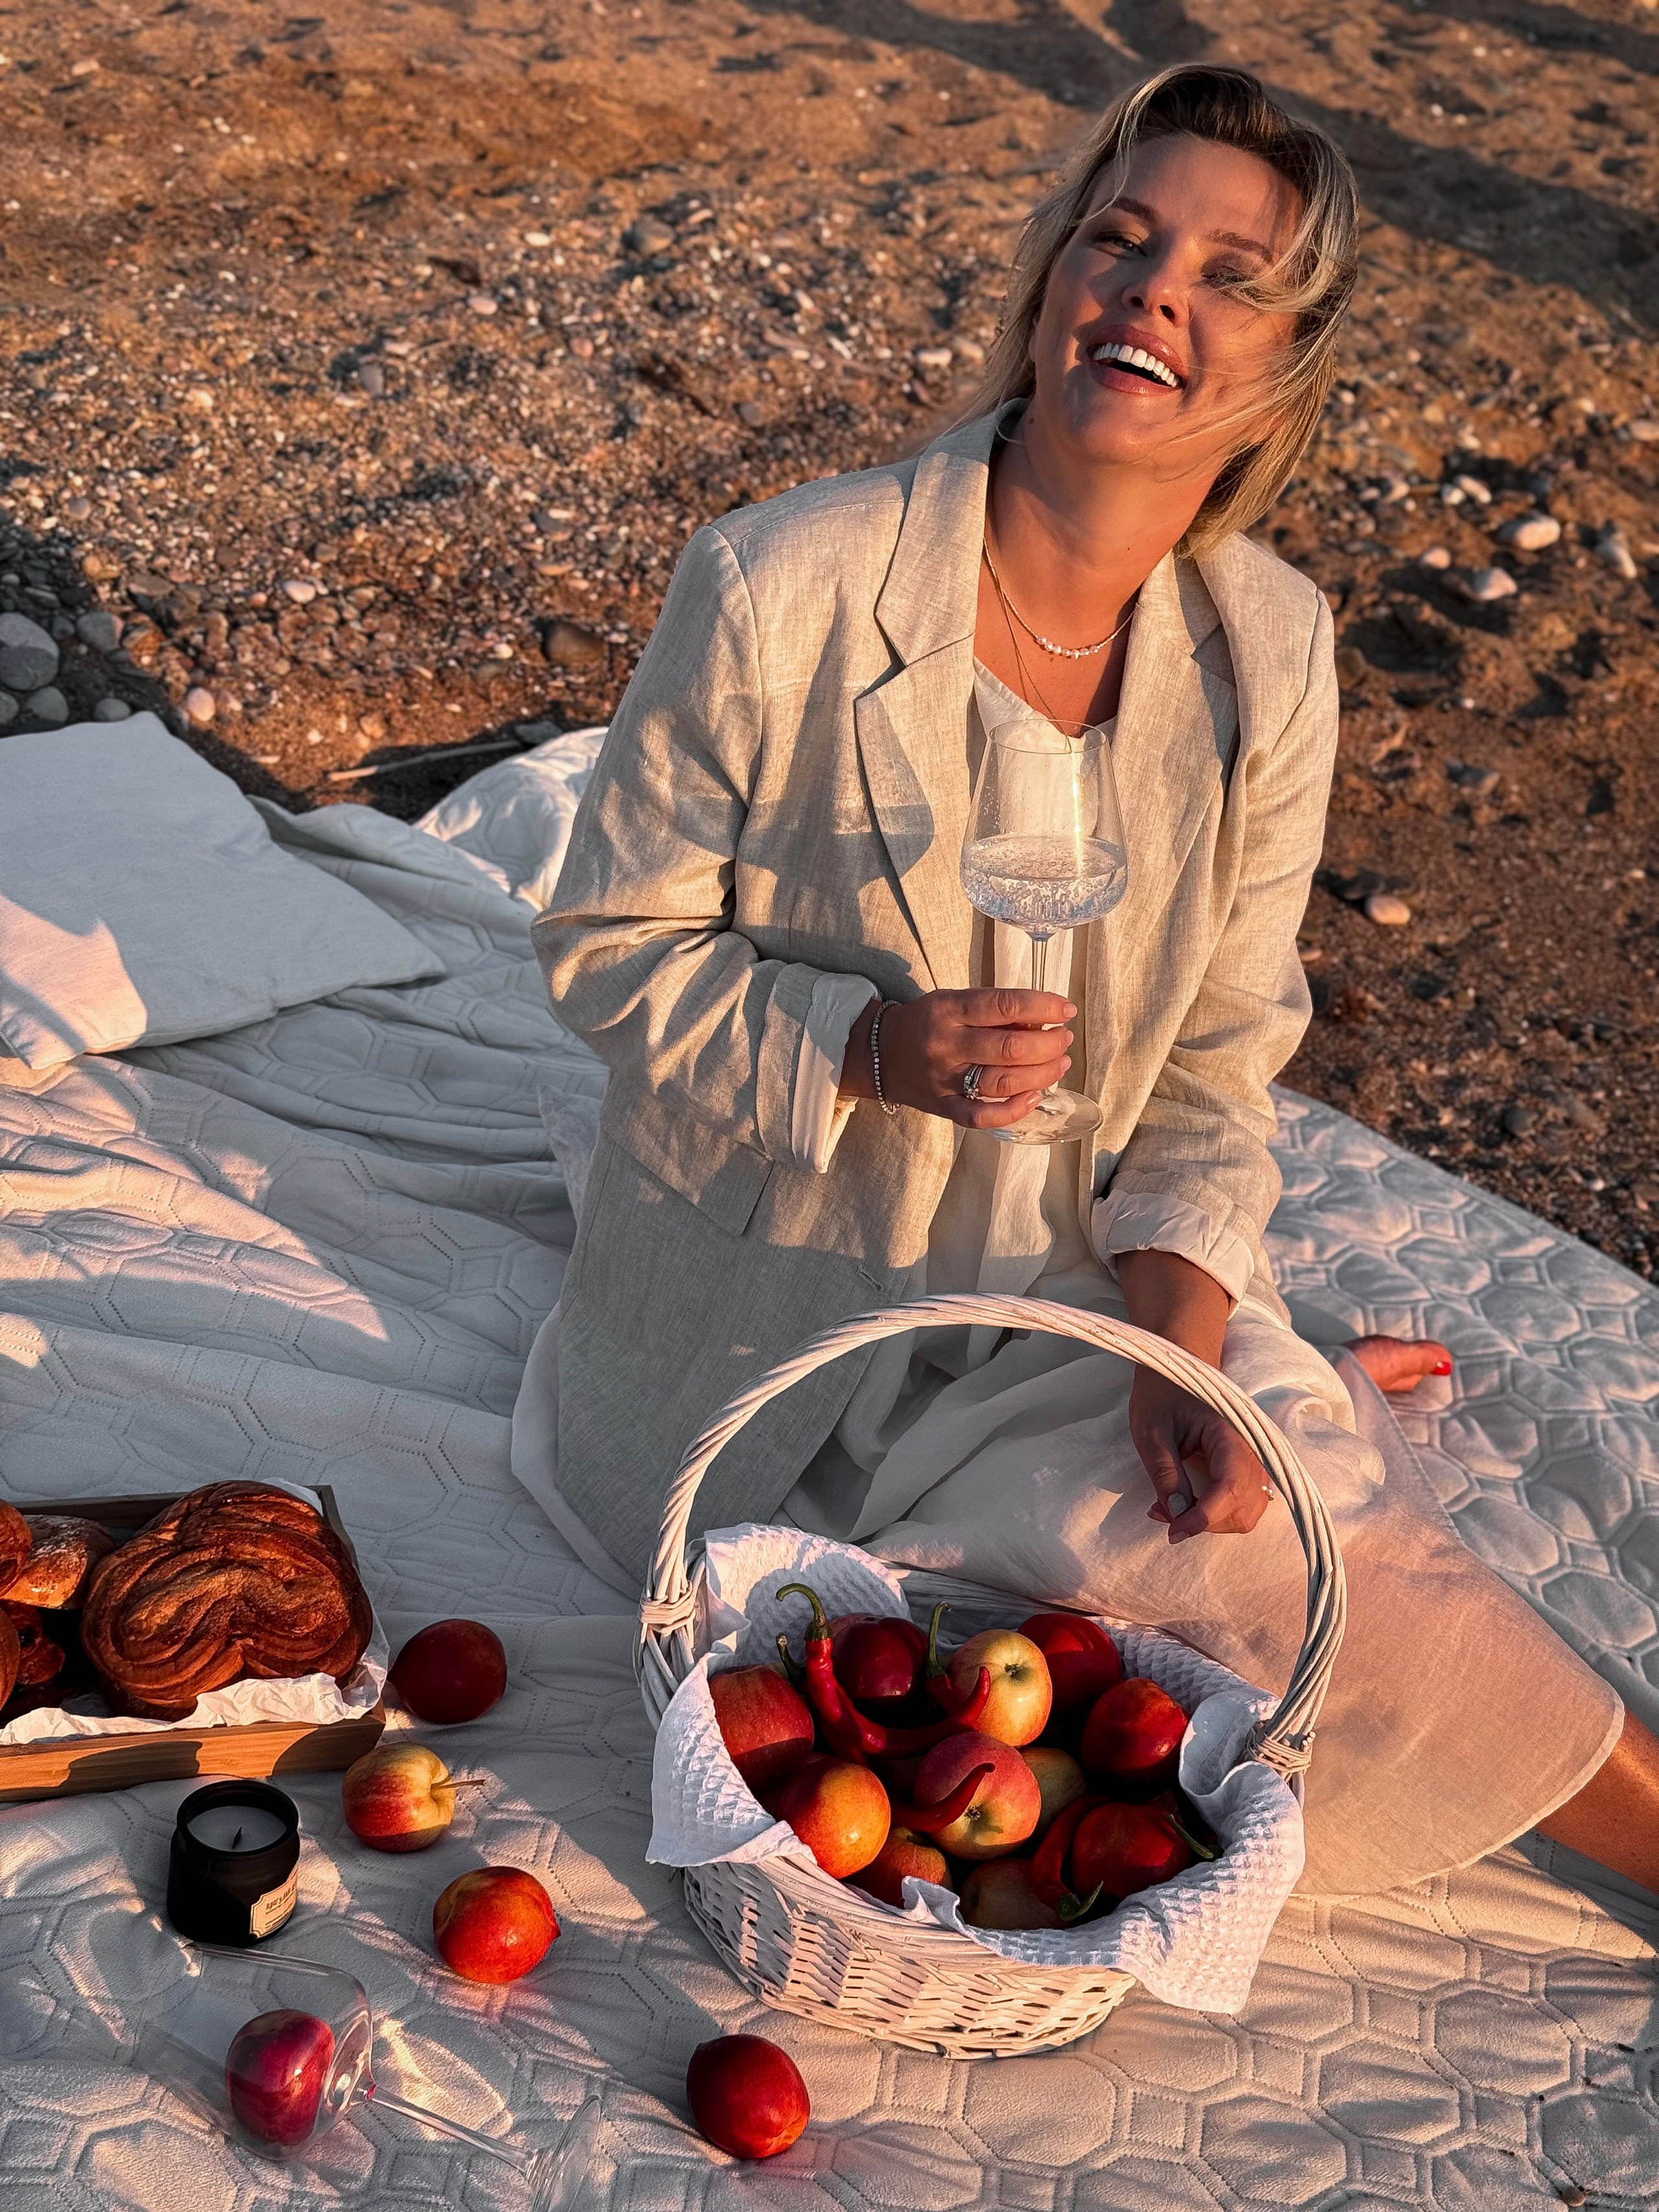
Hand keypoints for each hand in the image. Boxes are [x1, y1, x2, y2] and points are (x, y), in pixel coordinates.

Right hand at [842, 988, 1075, 1129]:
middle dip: (1048, 1044)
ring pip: (1002, 1082)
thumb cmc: (926, 1022)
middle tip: (1064, 1039)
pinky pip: (980, 1117)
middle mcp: (946, 1044)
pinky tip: (1035, 1097)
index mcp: (949, 1009)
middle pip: (1009, 1048)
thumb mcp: (953, 1001)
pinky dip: (1013, 1111)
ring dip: (1041, 1074)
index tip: (1065, 1009)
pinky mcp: (943, 1106)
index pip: (1004, 1005)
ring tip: (1060, 1063)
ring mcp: (944, 1079)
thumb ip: (993, 1010)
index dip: (1043, 1007)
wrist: (879, 1053)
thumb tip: (1042, 1020)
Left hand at [1128, 1368, 1274, 1541]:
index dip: (1204, 1517)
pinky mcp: (1245, 1468)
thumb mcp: (1151, 1432)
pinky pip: (1243, 1504)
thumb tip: (1178, 1514)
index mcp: (1230, 1433)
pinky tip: (1188, 1505)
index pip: (1229, 1487)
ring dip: (1211, 1522)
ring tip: (1170, 1510)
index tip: (1173, 1531)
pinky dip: (1217, 1514)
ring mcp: (1253, 1460)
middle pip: (1243, 1507)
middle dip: (1205, 1521)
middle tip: (1161, 1514)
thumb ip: (1166, 1473)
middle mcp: (1251, 1449)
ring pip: (1247, 1512)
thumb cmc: (1162, 1394)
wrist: (1178, 1368)